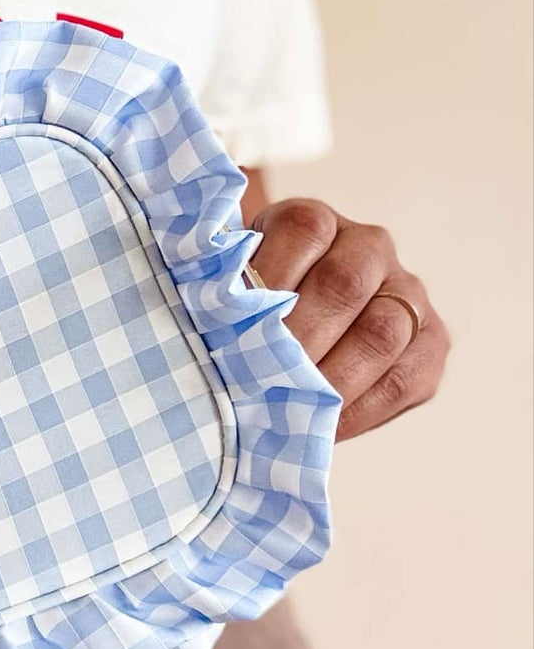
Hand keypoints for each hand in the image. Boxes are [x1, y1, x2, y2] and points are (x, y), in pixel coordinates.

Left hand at [250, 198, 449, 440]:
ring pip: (382, 331)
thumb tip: (217, 329)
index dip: (270, 278)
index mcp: (318, 221)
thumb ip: (231, 297)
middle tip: (260, 380)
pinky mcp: (431, 341)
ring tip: (294, 409)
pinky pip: (403, 378)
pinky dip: (361, 409)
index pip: (303, 232)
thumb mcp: (238, 287)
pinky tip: (326, 427)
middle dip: (298, 340)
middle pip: (343, 283)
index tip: (235, 324)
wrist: (306, 328)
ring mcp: (408, 292)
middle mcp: (369, 246)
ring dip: (332, 379)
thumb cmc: (258, 308)